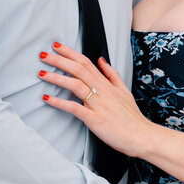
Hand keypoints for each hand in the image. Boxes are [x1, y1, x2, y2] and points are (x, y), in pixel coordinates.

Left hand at [39, 42, 151, 157]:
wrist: (141, 136)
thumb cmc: (132, 118)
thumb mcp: (124, 91)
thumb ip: (112, 75)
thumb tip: (102, 61)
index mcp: (107, 85)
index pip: (86, 63)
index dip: (71, 53)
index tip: (58, 47)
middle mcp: (102, 91)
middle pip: (79, 70)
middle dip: (59, 60)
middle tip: (43, 55)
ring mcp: (98, 105)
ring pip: (76, 85)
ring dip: (57, 78)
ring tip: (42, 73)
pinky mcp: (95, 119)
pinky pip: (74, 108)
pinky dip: (59, 103)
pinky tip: (47, 98)